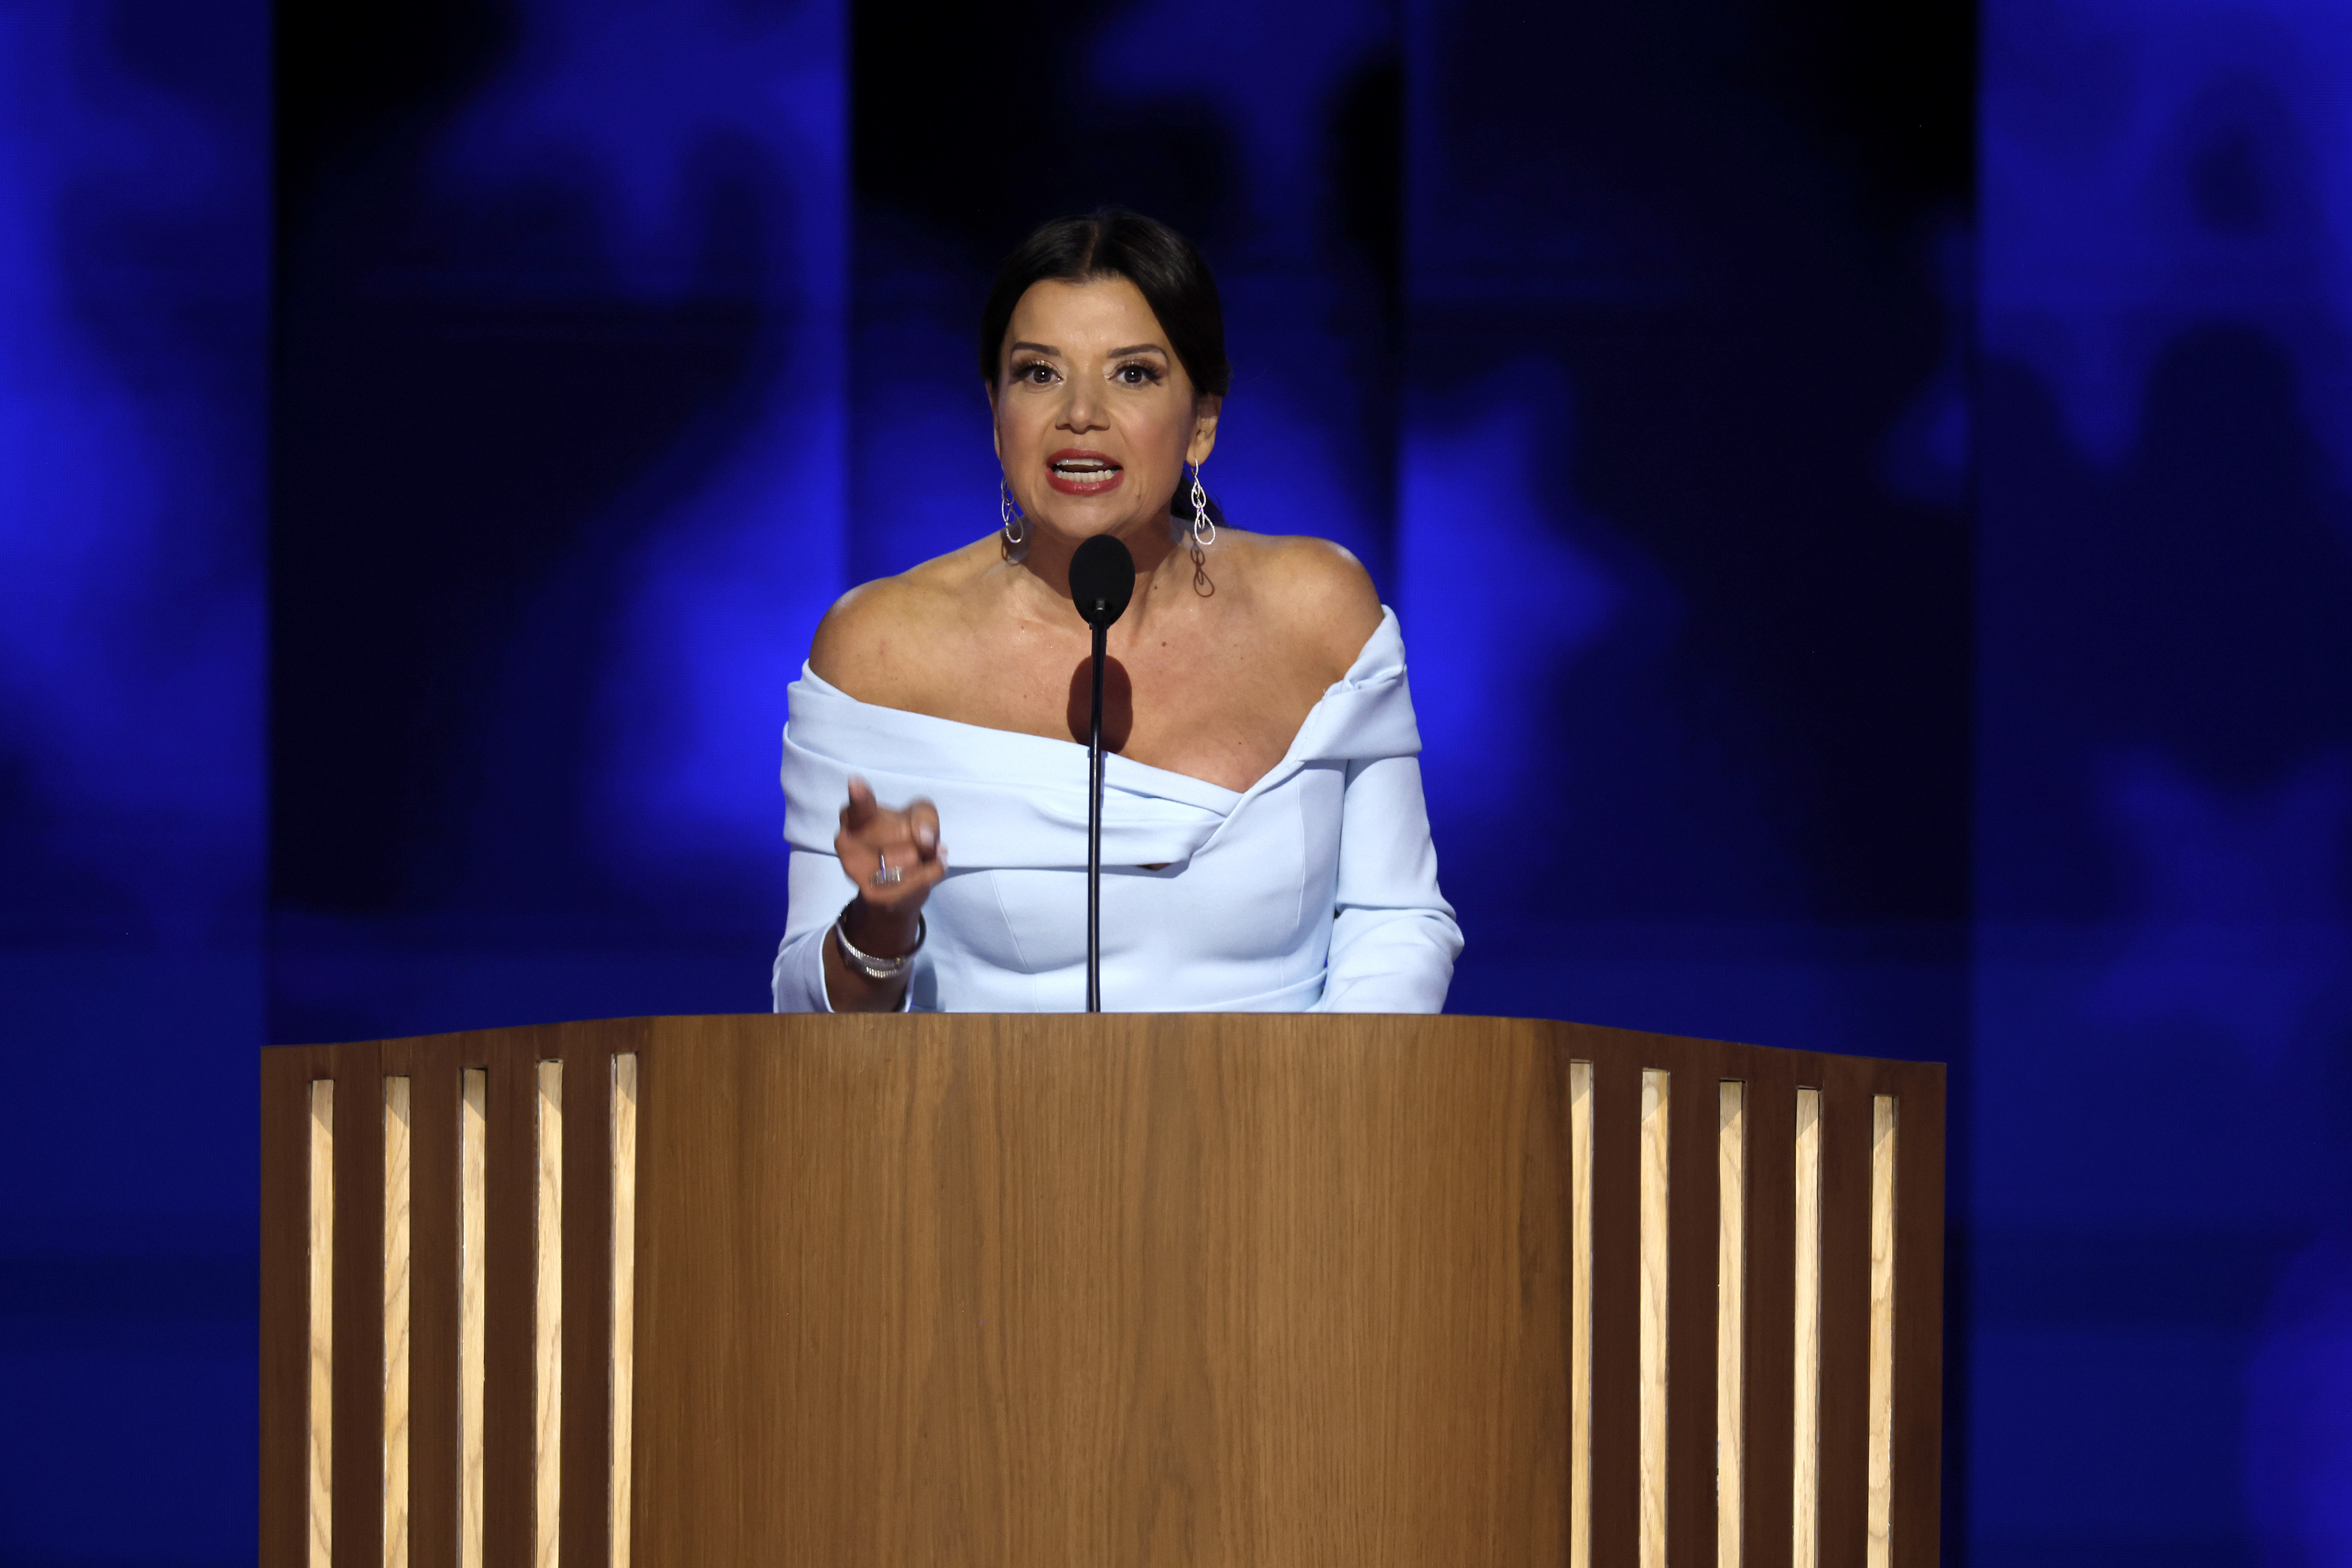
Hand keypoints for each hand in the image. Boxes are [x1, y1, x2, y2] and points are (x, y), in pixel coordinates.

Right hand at [834, 777, 944, 942]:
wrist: (901, 888)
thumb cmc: (905, 839)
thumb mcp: (920, 815)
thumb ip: (925, 816)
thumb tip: (925, 839)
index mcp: (855, 816)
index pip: (860, 806)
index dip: (860, 796)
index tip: (856, 783)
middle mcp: (847, 842)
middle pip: (904, 832)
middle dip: (917, 837)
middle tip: (909, 842)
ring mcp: (856, 871)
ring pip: (912, 857)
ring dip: (923, 857)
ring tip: (913, 859)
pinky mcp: (873, 895)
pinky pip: (918, 880)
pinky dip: (931, 872)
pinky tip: (925, 870)